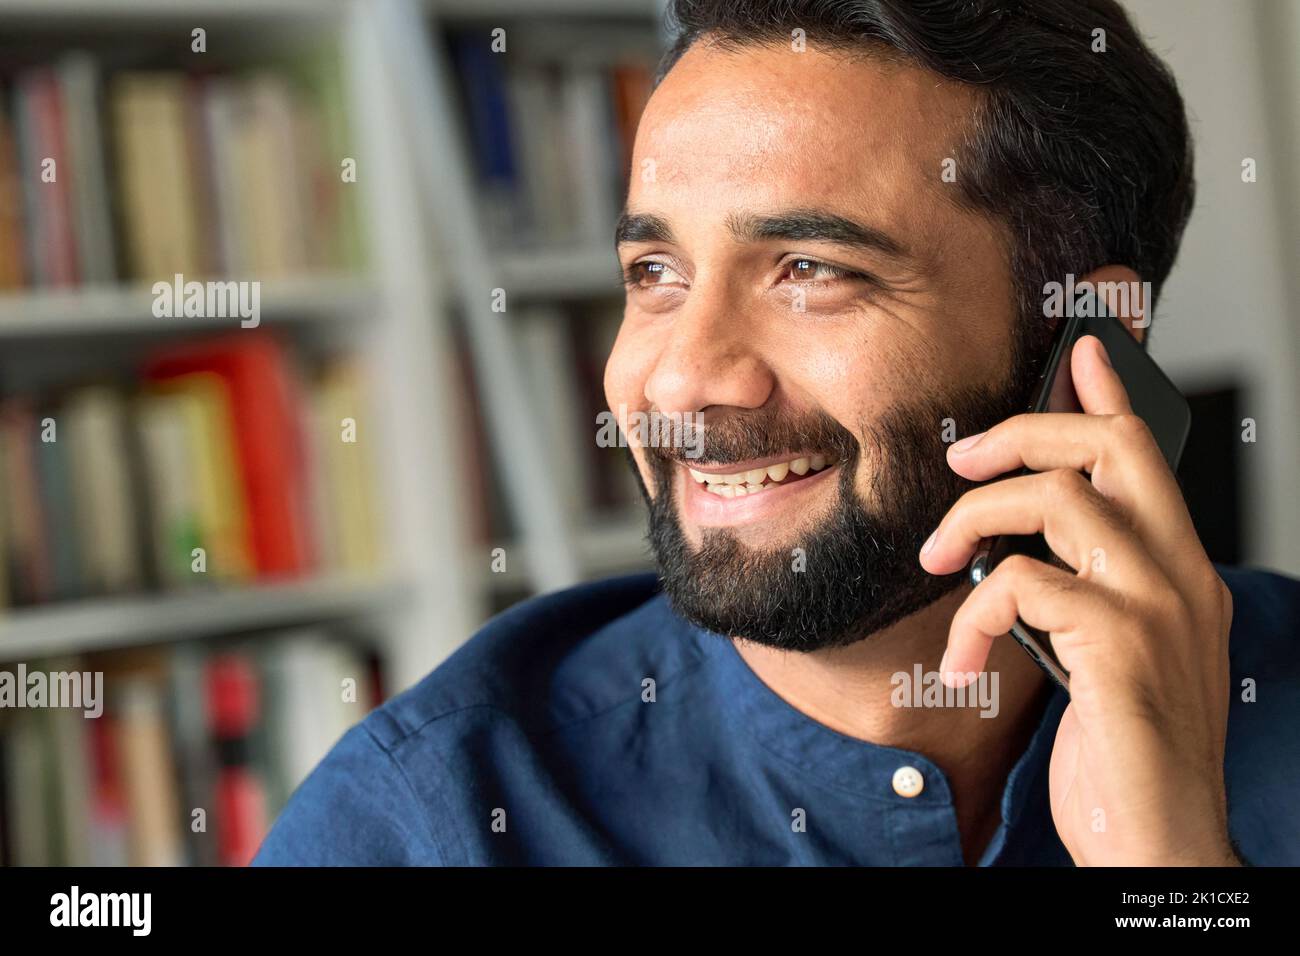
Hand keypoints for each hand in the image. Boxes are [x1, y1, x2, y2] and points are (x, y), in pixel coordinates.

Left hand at [919, 334, 1238, 865]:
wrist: (1158, 841)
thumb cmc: (1124, 750)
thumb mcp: (1109, 653)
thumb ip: (1084, 588)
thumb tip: (1024, 545)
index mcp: (1181, 572)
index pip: (1149, 455)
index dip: (1111, 395)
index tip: (1080, 354)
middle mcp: (1181, 578)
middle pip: (1110, 448)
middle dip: (1025, 432)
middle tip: (964, 460)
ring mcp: (1157, 610)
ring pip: (1057, 501)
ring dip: (973, 523)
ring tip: (936, 565)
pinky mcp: (1119, 650)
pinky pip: (1021, 585)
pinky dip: (973, 616)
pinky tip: (964, 660)